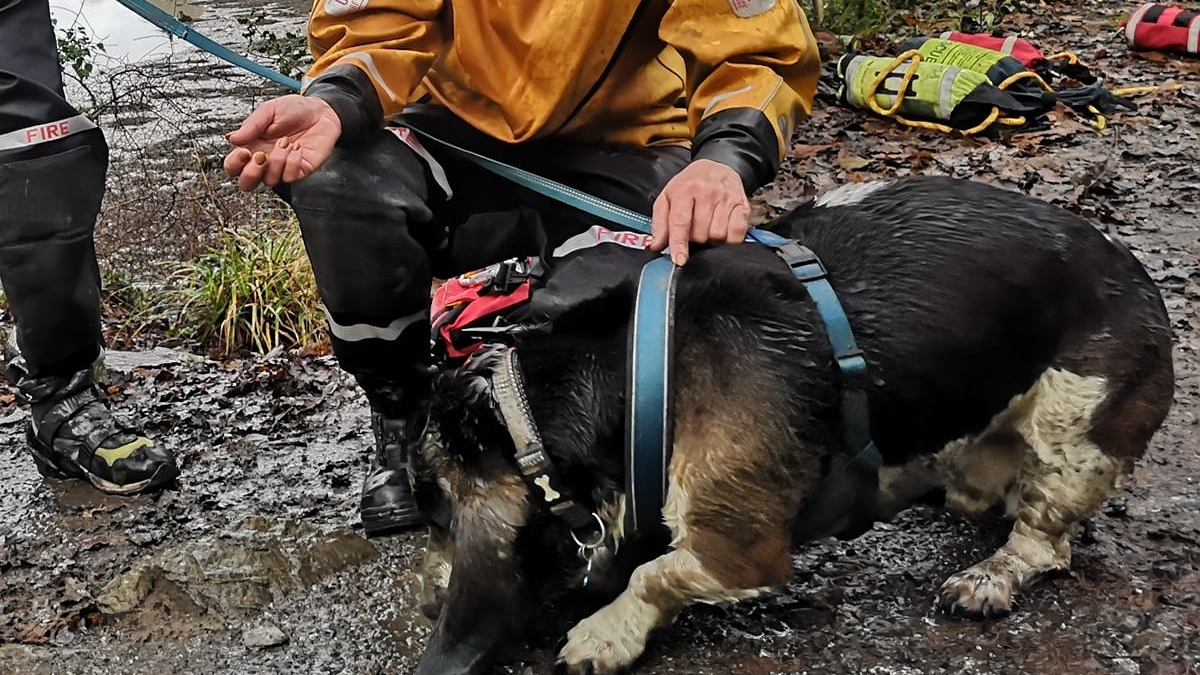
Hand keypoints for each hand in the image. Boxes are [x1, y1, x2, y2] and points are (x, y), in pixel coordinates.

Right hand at [223, 94, 341, 190]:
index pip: (233, 166)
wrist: (321, 111)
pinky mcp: (300, 171)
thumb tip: (231, 138)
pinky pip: (290, 177)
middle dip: (250, 174)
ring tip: (285, 142)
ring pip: (269, 180)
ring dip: (276, 161)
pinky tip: (297, 147)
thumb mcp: (269, 111)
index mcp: (252, 146)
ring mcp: (282, 168)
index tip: (244, 151)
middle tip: (259, 157)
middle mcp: (264, 160)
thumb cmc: (294, 110)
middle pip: (246, 183)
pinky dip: (292, 162)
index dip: (234, 164)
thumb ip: (251, 125)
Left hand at [649, 158, 750, 265]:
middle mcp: (707, 193)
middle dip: (695, 239)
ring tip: (708, 229)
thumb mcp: (667, 198)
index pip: (680, 222)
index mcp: (684, 190)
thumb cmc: (689, 184)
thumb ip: (660, 223)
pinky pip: (737, 232)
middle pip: (700, 233)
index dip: (679, 244)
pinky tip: (723, 232)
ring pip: (718, 235)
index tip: (680, 260)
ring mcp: (726, 198)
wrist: (716, 166)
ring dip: (711, 240)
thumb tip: (655, 245)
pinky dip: (730, 239)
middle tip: (694, 231)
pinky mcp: (742, 205)